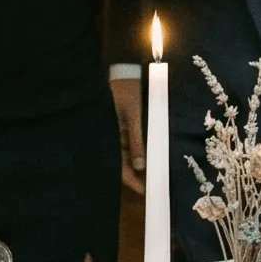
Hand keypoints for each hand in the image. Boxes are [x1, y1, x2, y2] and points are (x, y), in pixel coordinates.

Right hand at [111, 73, 143, 194]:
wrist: (121, 68)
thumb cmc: (126, 90)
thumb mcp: (134, 114)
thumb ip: (135, 139)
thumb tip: (140, 165)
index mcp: (109, 136)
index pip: (119, 167)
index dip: (132, 181)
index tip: (146, 192)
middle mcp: (108, 136)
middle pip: (120, 163)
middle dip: (134, 176)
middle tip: (151, 186)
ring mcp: (112, 131)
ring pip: (123, 153)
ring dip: (136, 163)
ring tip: (152, 173)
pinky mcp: (116, 124)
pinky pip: (124, 142)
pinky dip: (134, 150)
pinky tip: (145, 155)